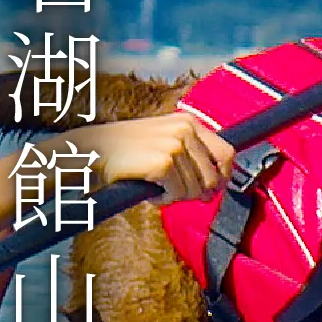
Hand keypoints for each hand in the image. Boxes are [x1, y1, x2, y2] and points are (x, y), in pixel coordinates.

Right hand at [60, 109, 233, 204]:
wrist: (94, 151)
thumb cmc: (128, 151)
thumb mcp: (165, 142)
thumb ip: (192, 157)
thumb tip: (215, 188)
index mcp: (189, 122)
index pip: (227, 152)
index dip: (224, 176)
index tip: (215, 190)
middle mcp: (186, 130)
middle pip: (213, 177)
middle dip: (196, 192)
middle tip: (174, 193)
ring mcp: (176, 145)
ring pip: (194, 189)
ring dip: (175, 196)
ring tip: (155, 187)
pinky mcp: (164, 163)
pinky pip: (176, 194)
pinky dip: (163, 199)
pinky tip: (149, 190)